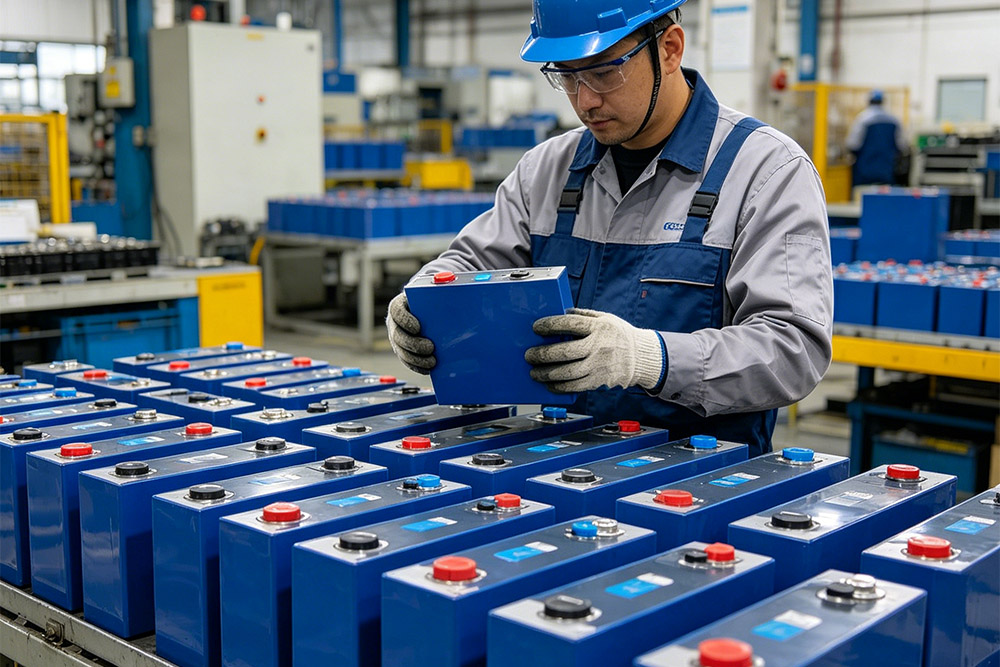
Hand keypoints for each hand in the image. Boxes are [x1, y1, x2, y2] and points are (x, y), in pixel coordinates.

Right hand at [387, 292, 434, 373]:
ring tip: (432, 361)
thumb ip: (441, 296)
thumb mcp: (434, 295)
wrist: (428, 309)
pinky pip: (406, 361)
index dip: (405, 320)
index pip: (396, 311)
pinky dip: (417, 366)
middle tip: (430, 348)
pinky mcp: (402, 350)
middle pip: (398, 335)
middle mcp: (394, 322)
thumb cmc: (432, 301)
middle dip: (413, 344)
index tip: (418, 327)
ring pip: (400, 350)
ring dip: (415, 359)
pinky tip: (428, 368)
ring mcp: (397, 338)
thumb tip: (459, 300)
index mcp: (399, 305)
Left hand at [524, 308, 663, 392]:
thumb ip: (583, 315)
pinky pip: (575, 386)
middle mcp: (599, 347)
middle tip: (529, 355)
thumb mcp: (605, 318)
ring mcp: (599, 366)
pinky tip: (549, 384)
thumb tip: (561, 312)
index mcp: (599, 327)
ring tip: (535, 372)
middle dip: (542, 354)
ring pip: (567, 373)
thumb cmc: (620, 335)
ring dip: (546, 373)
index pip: (570, 324)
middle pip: (565, 351)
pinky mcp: (599, 381)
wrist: (642, 357)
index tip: (536, 327)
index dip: (550, 325)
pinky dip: (559, 387)